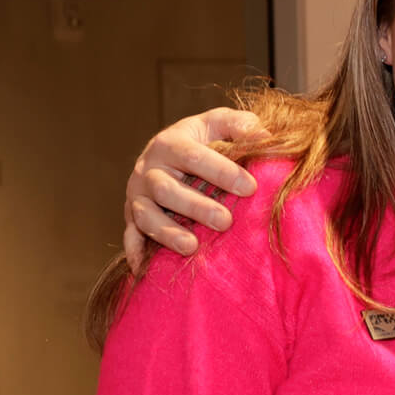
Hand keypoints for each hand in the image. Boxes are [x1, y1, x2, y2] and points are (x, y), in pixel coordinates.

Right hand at [124, 108, 265, 263]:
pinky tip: (145, 271)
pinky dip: (136, 253)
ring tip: (192, 247)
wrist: (166, 152)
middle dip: (196, 207)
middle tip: (226, 222)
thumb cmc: (202, 140)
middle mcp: (148, 170)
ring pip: (145, 215)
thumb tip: (265, 135)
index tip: (250, 187)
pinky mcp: (132, 217)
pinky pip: (130, 236)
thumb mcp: (218, 124)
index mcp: (170, 144)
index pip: (192, 156)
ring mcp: (138, 195)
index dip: (220, 171)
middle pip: (166, 189)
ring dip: (167, 232)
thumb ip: (240, 125)